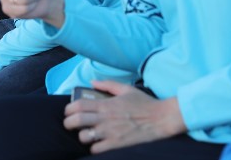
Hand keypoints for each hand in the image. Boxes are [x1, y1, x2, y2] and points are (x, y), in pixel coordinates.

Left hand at [64, 81, 185, 153]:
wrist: (162, 119)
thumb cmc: (145, 103)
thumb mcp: (126, 89)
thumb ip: (108, 84)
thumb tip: (92, 82)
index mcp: (106, 104)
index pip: (78, 105)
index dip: (69, 109)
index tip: (68, 112)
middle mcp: (105, 118)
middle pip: (77, 121)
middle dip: (68, 123)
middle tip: (69, 125)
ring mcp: (111, 132)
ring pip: (85, 136)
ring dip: (82, 137)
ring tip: (85, 135)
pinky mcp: (118, 144)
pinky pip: (97, 149)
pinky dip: (94, 148)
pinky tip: (97, 145)